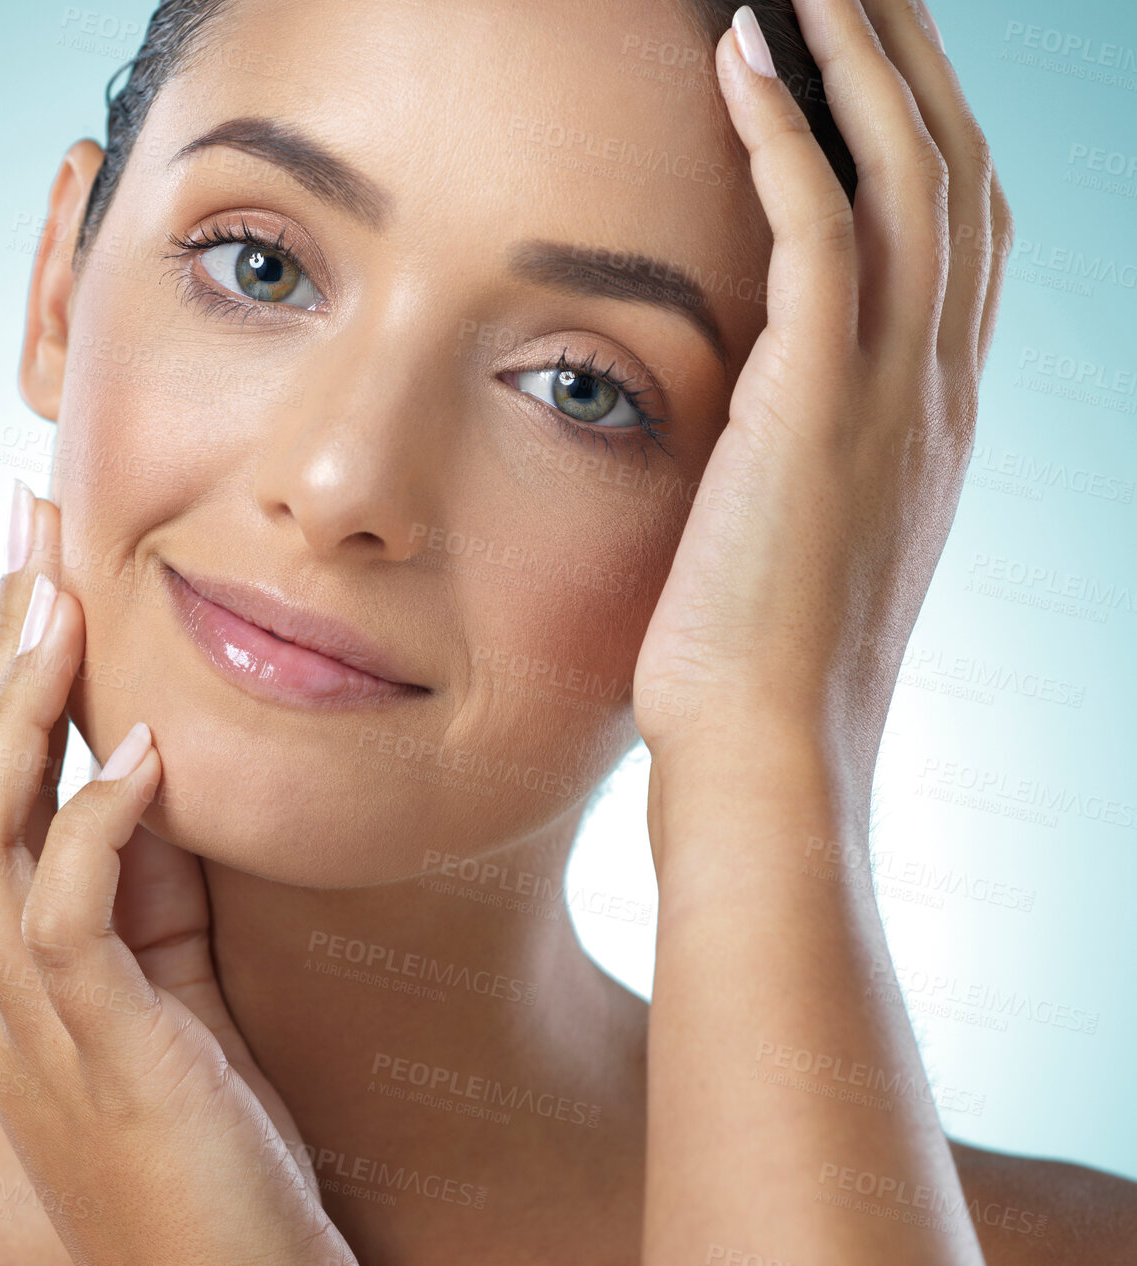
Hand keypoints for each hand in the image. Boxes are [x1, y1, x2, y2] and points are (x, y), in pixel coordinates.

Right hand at [0, 488, 367, 1265]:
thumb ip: (162, 909)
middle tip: (24, 525)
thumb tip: (168, 786)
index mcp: (36, 980)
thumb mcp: (191, 1010)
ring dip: (14, 715)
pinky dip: (94, 825)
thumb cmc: (229, 1178)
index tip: (48, 572)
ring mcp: (42, 1032)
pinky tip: (139, 745)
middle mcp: (12, 996)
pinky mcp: (103, 1063)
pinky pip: (67, 921)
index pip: (6, 802)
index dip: (20, 684)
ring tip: (52, 595)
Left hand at [632, 0, 1011, 795]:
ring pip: (904, 171)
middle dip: (905, 57)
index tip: (873, 59)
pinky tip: (742, 51)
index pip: (957, 230)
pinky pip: (818, 228)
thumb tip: (756, 432)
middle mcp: (938, 387)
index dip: (922, 127)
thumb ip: (802, 462)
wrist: (771, 760)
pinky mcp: (819, 407)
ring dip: (856, 54)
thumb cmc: (759, 671)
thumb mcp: (801, 545)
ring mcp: (892, 394)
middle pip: (950, 168)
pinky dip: (786, 131)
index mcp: (933, 417)